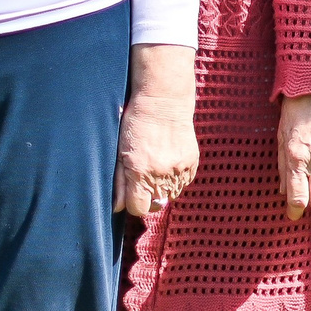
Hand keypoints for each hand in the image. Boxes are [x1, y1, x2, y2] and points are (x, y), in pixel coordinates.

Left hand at [115, 46, 198, 220]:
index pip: (139, 208)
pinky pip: (184, 182)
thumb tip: (118, 207)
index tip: (131, 195)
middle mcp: (161, 173)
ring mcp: (179, 168)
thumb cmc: (136, 124)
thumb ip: (119, 182)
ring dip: (163, 189)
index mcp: (139, 172)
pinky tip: (168, 162)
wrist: (163, 102)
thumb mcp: (120, 152)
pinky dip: (176, 178)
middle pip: (157, 205)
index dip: (134, 204)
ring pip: (172, 195)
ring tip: (156, 169)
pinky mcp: (192, 162)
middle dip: (149, 198)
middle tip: (143, 181)